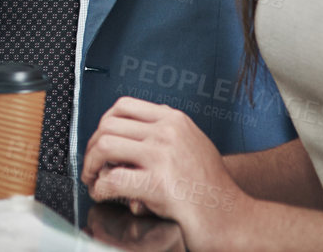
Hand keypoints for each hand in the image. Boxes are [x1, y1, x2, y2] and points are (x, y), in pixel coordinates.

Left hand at [81, 97, 247, 245]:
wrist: (232, 217)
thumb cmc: (211, 188)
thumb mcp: (193, 144)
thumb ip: (166, 133)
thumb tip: (132, 134)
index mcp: (174, 120)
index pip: (124, 106)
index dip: (103, 124)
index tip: (99, 141)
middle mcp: (168, 132)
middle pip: (108, 125)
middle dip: (91, 147)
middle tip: (91, 166)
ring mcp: (163, 156)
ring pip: (105, 146)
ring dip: (90, 165)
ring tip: (93, 180)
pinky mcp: (158, 183)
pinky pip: (112, 179)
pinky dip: (100, 188)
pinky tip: (103, 195)